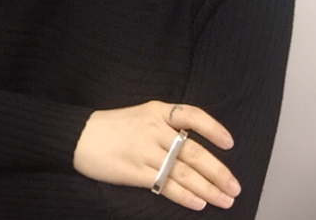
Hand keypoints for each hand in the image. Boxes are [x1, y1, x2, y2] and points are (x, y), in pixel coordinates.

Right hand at [73, 100, 241, 210]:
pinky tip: (199, 204)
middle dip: (218, 171)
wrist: (80, 135)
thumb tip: (197, 148)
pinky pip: (165, 185)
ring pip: (184, 172)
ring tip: (224, 199)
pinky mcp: (135, 171)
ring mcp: (145, 150)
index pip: (192, 115)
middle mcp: (154, 129)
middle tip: (235, 186)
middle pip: (193, 150)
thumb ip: (166, 126)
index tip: (230, 143)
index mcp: (157, 110)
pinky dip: (184, 196)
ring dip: (208, 188)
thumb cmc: (113, 127)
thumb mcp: (141, 115)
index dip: (213, 128)